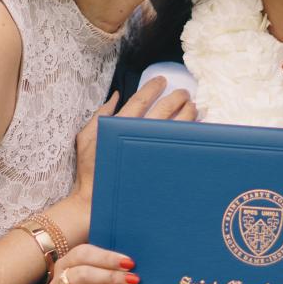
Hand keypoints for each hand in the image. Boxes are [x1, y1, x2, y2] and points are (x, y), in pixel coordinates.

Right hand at [49, 244, 137, 283]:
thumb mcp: (104, 271)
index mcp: (66, 264)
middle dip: (111, 276)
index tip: (130, 263)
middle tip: (134, 280)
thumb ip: (110, 257)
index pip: (82, 254)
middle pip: (82, 274)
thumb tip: (127, 244)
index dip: (107, 257)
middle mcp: (57, 283)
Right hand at [72, 76, 196, 203]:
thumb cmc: (90, 170)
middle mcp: (138, 137)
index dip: (153, 88)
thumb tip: (115, 95)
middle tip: (183, 92)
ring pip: (177, 127)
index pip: (140, 100)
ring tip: (193, 106)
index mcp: (119, 127)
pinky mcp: (162, 167)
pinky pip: (181, 147)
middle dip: (176, 97)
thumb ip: (100, 114)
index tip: (162, 80)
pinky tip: (196, 129)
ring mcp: (152, 152)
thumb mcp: (87, 138)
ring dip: (188, 113)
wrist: (97, 202)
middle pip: (164, 110)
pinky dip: (191, 135)